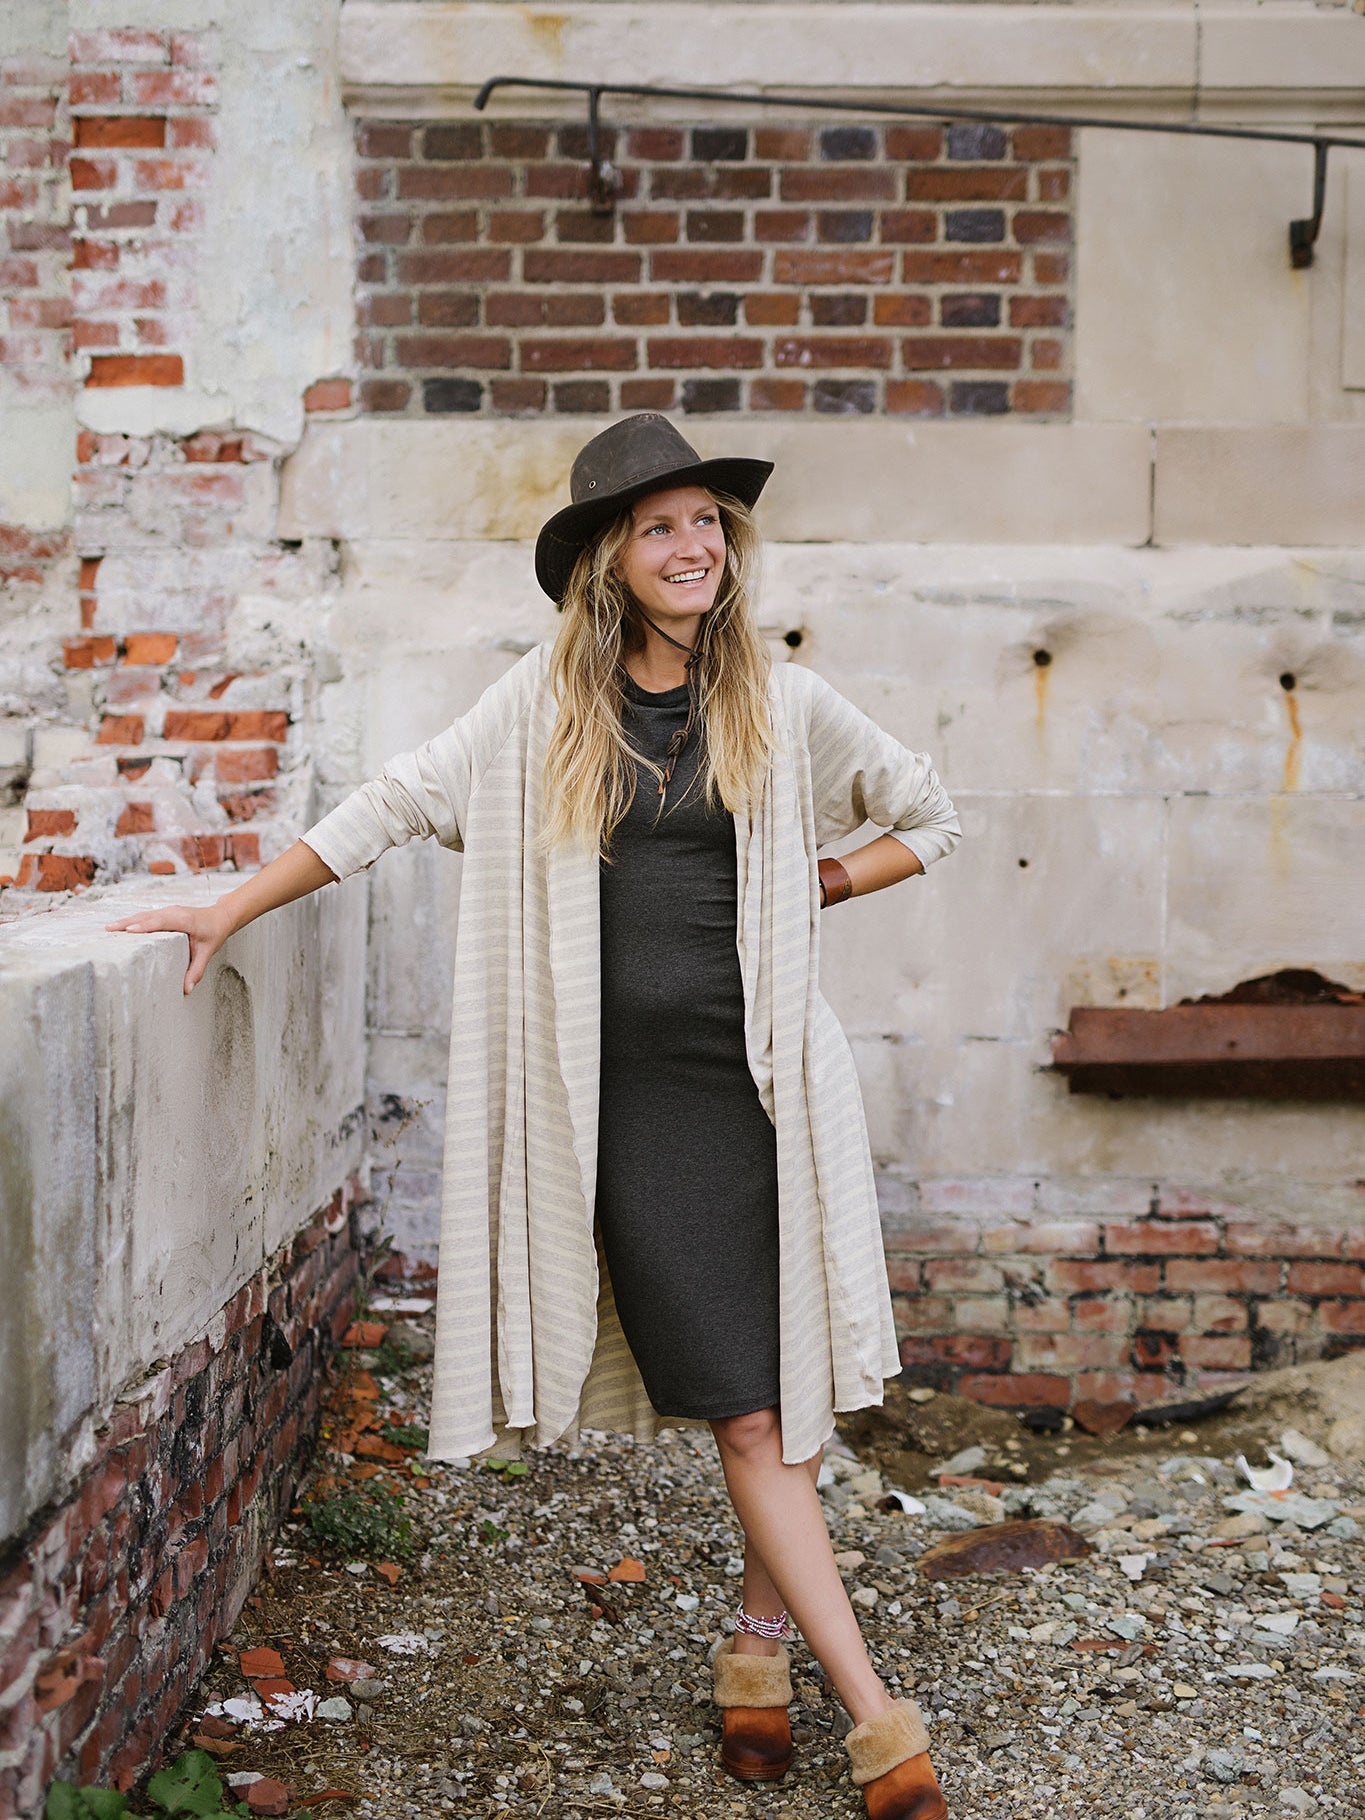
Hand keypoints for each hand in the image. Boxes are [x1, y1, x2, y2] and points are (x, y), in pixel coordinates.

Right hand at [105, 902, 232, 995]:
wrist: (220, 916)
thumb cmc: (214, 933)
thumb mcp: (208, 952)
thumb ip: (196, 970)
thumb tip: (186, 989)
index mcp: (185, 920)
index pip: (163, 921)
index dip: (146, 925)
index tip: (129, 930)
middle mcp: (174, 912)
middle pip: (148, 917)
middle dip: (127, 923)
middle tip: (109, 930)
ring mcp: (168, 910)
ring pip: (144, 915)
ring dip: (126, 920)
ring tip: (108, 928)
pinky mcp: (165, 912)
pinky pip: (146, 916)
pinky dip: (133, 920)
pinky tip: (120, 927)